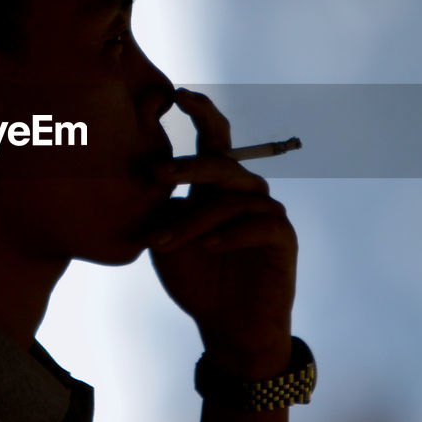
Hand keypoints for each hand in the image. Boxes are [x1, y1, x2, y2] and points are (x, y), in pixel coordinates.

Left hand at [149, 89, 297, 378]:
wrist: (226, 327)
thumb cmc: (194, 280)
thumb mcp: (164, 240)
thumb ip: (159, 207)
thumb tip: (137, 173)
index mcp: (217, 185)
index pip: (213, 138)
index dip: (200, 111)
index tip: (177, 93)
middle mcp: (245, 192)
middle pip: (222, 163)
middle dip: (189, 166)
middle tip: (158, 174)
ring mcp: (267, 213)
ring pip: (233, 198)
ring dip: (196, 219)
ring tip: (167, 243)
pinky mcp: (283, 238)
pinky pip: (260, 225)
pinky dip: (231, 234)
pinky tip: (209, 248)